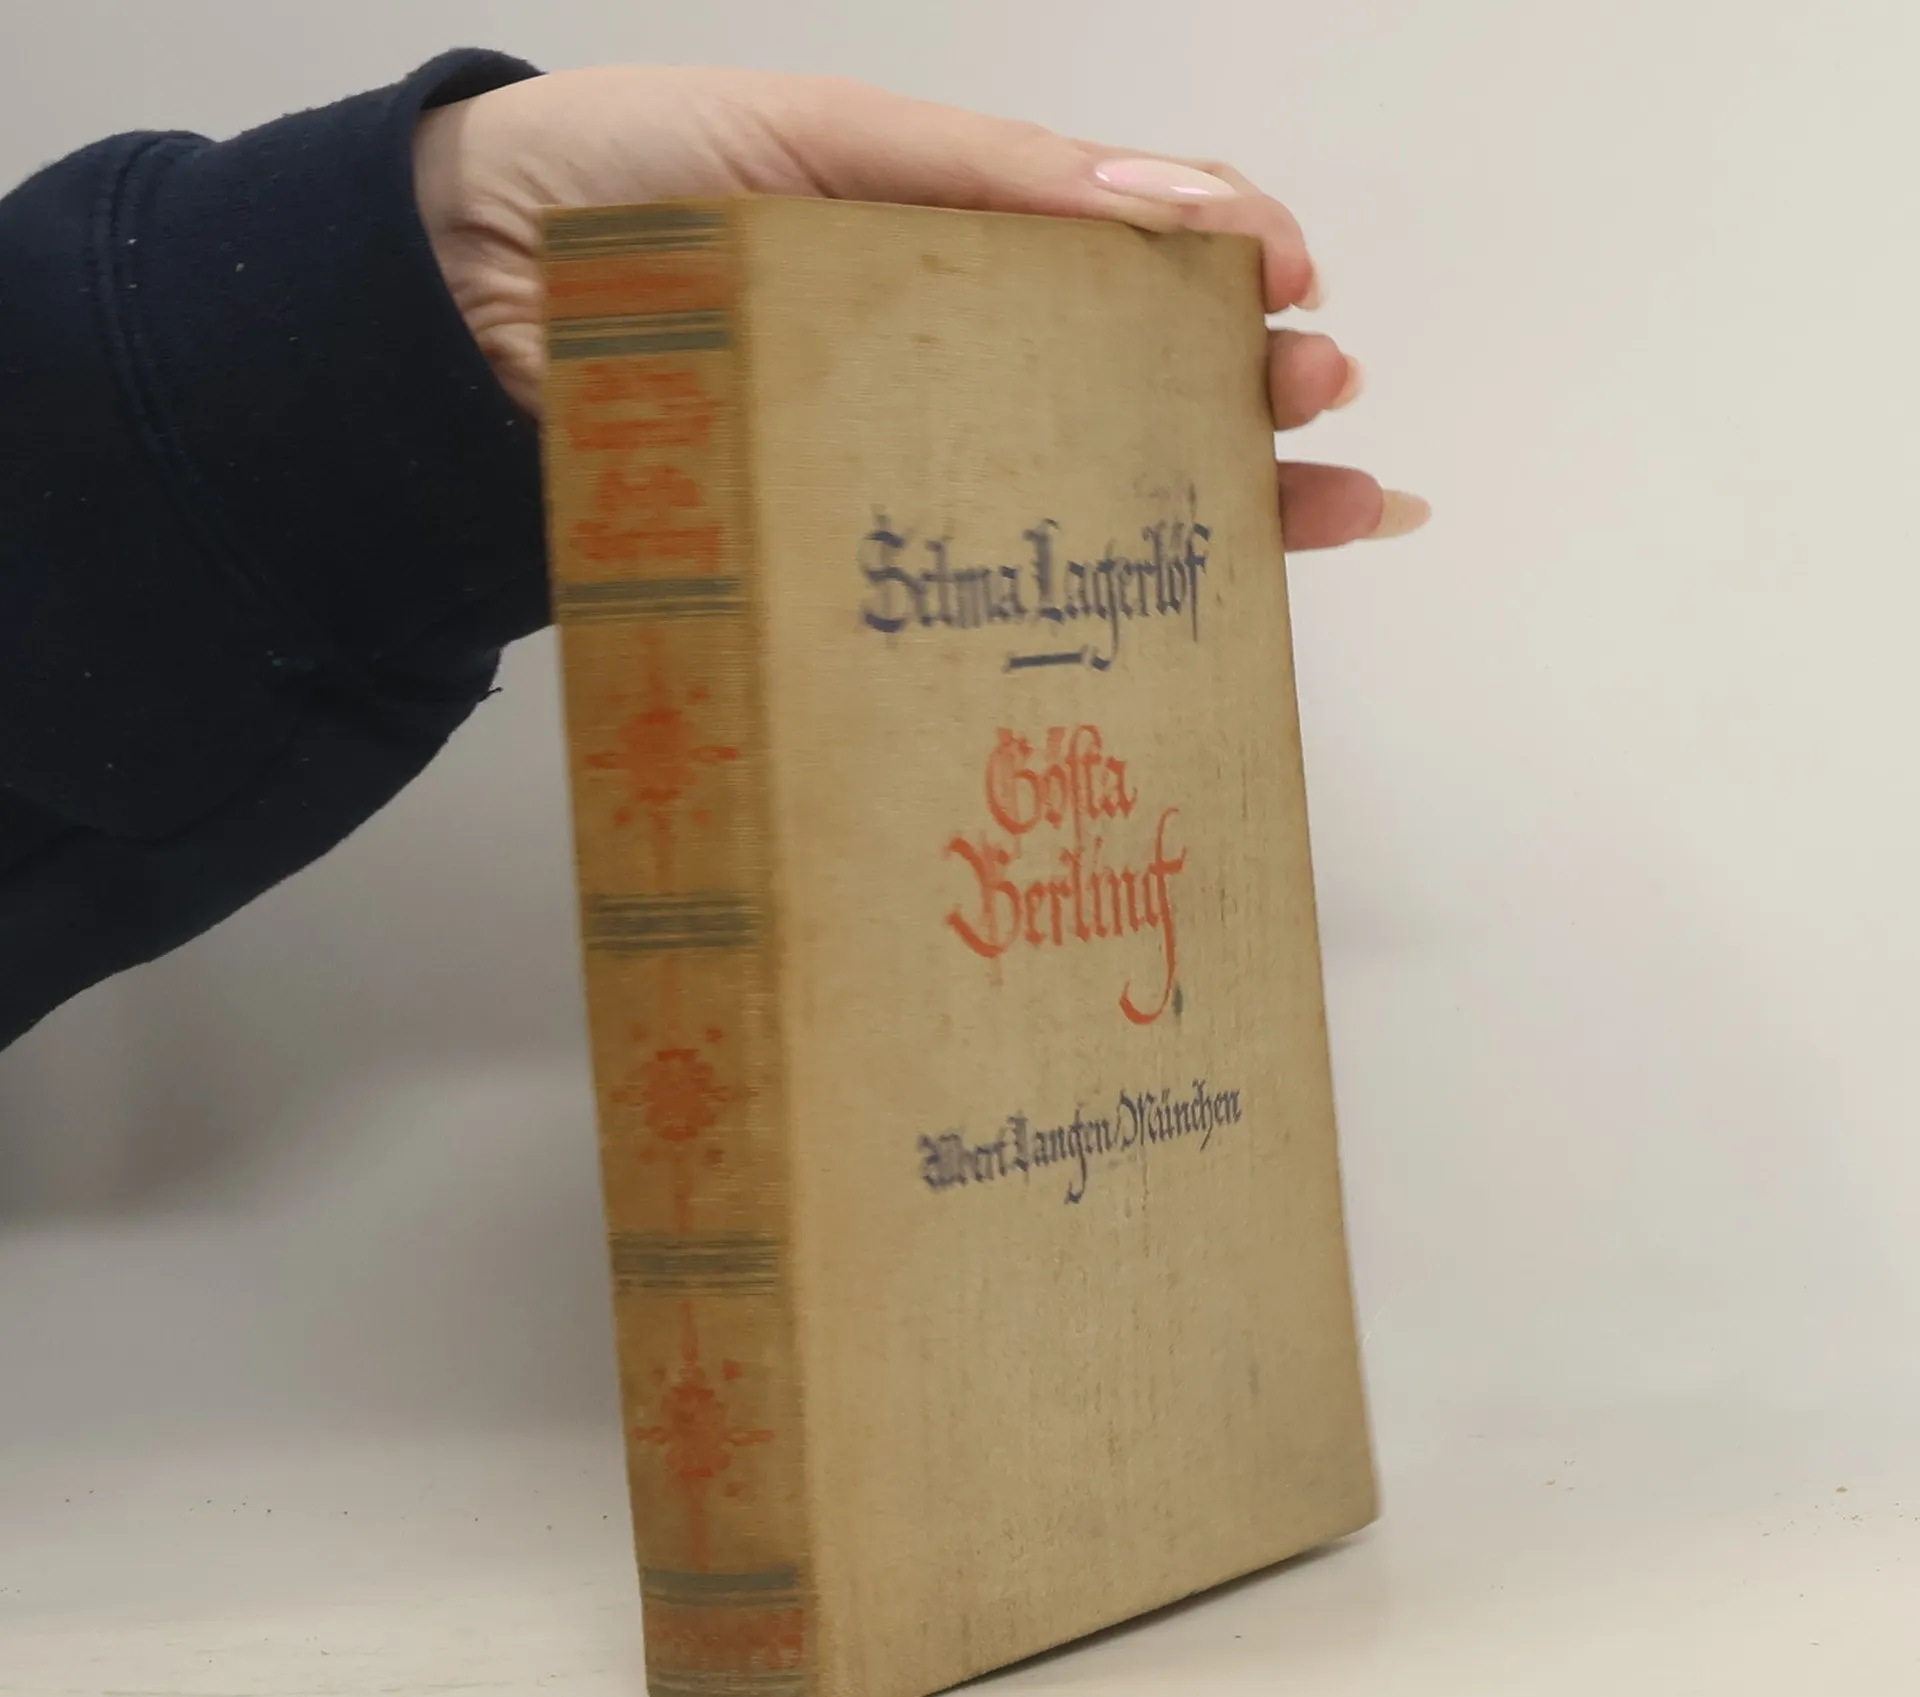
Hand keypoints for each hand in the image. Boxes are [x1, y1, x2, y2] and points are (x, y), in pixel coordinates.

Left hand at [414, 68, 1427, 549]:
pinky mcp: (867, 549)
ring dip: (1236, 491)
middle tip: (1320, 398)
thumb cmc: (632, 192)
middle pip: (1150, 370)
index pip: (1136, 241)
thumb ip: (981, 176)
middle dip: (1259, 383)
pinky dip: (1111, 594)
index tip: (1285, 279)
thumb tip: (1161, 198)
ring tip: (1338, 501)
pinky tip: (1212, 610)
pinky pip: (1001, 573)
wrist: (472, 307)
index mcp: (964, 234)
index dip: (1228, 254)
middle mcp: (964, 352)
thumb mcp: (819, 143)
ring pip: (1108, 476)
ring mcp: (923, 455)